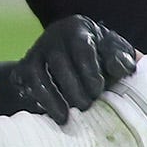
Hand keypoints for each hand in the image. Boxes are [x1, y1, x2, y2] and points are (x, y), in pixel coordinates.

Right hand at [25, 14, 142, 118]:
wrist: (76, 57)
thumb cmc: (100, 55)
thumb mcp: (114, 52)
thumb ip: (120, 58)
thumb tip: (121, 67)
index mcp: (78, 27)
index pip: (81, 48)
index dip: (89, 71)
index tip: (98, 90)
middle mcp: (53, 35)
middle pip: (58, 62)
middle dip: (72, 88)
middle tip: (85, 106)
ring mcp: (37, 51)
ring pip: (38, 74)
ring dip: (51, 98)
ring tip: (65, 118)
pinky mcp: (25, 67)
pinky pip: (27, 84)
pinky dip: (39, 100)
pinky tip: (52, 114)